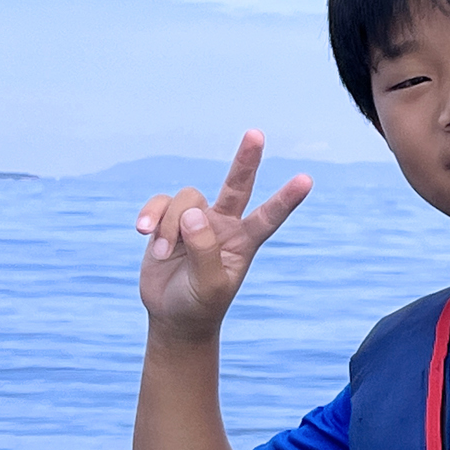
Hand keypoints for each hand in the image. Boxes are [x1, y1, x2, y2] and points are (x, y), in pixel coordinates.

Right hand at [135, 130, 311, 341]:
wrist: (174, 315)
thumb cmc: (201, 303)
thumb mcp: (209, 285)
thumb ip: (204, 250)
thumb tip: (193, 213)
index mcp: (245, 241)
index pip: (269, 216)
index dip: (286, 199)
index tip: (307, 180)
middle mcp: (224, 225)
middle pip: (238, 185)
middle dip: (246, 160)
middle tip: (256, 134)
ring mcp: (196, 220)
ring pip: (186, 199)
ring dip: (169, 225)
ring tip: (165, 253)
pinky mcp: (168, 222)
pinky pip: (160, 204)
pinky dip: (151, 215)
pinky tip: (143, 232)